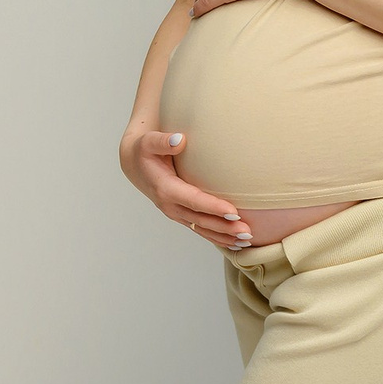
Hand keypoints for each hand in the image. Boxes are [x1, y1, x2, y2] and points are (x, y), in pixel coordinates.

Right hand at [119, 129, 251, 248]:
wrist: (135, 164)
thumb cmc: (145, 151)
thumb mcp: (148, 142)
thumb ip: (163, 141)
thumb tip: (179, 140)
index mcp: (165, 189)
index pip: (194, 200)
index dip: (213, 207)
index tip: (234, 211)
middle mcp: (170, 206)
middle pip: (201, 220)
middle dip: (224, 227)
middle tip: (247, 232)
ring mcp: (176, 213)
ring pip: (202, 229)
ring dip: (224, 236)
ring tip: (246, 241)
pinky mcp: (181, 215)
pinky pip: (201, 230)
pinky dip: (217, 237)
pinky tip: (234, 243)